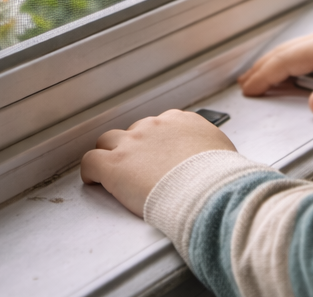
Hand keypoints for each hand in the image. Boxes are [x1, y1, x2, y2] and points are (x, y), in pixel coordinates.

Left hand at [80, 108, 236, 215]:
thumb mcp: (222, 152)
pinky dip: (90, 170)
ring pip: (109, 141)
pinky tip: (94, 180)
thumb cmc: (219, 178)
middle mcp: (154, 126)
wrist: (206, 191)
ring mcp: (132, 144)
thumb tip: (215, 159)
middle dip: (135, 148)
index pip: (161, 125)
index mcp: (181, 121)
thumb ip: (209, 149)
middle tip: (139, 169)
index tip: (159, 156)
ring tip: (113, 171)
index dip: (157, 143)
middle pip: (135, 132)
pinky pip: (91, 161)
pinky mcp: (114, 165)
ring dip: (111, 155)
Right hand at [238, 20, 312, 117]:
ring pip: (297, 47)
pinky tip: (294, 69)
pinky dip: (293, 59)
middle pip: (287, 50)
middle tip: (244, 84)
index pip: (287, 60)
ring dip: (277, 62)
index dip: (265, 76)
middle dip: (264, 67)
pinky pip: (310, 48)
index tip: (248, 90)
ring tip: (261, 76)